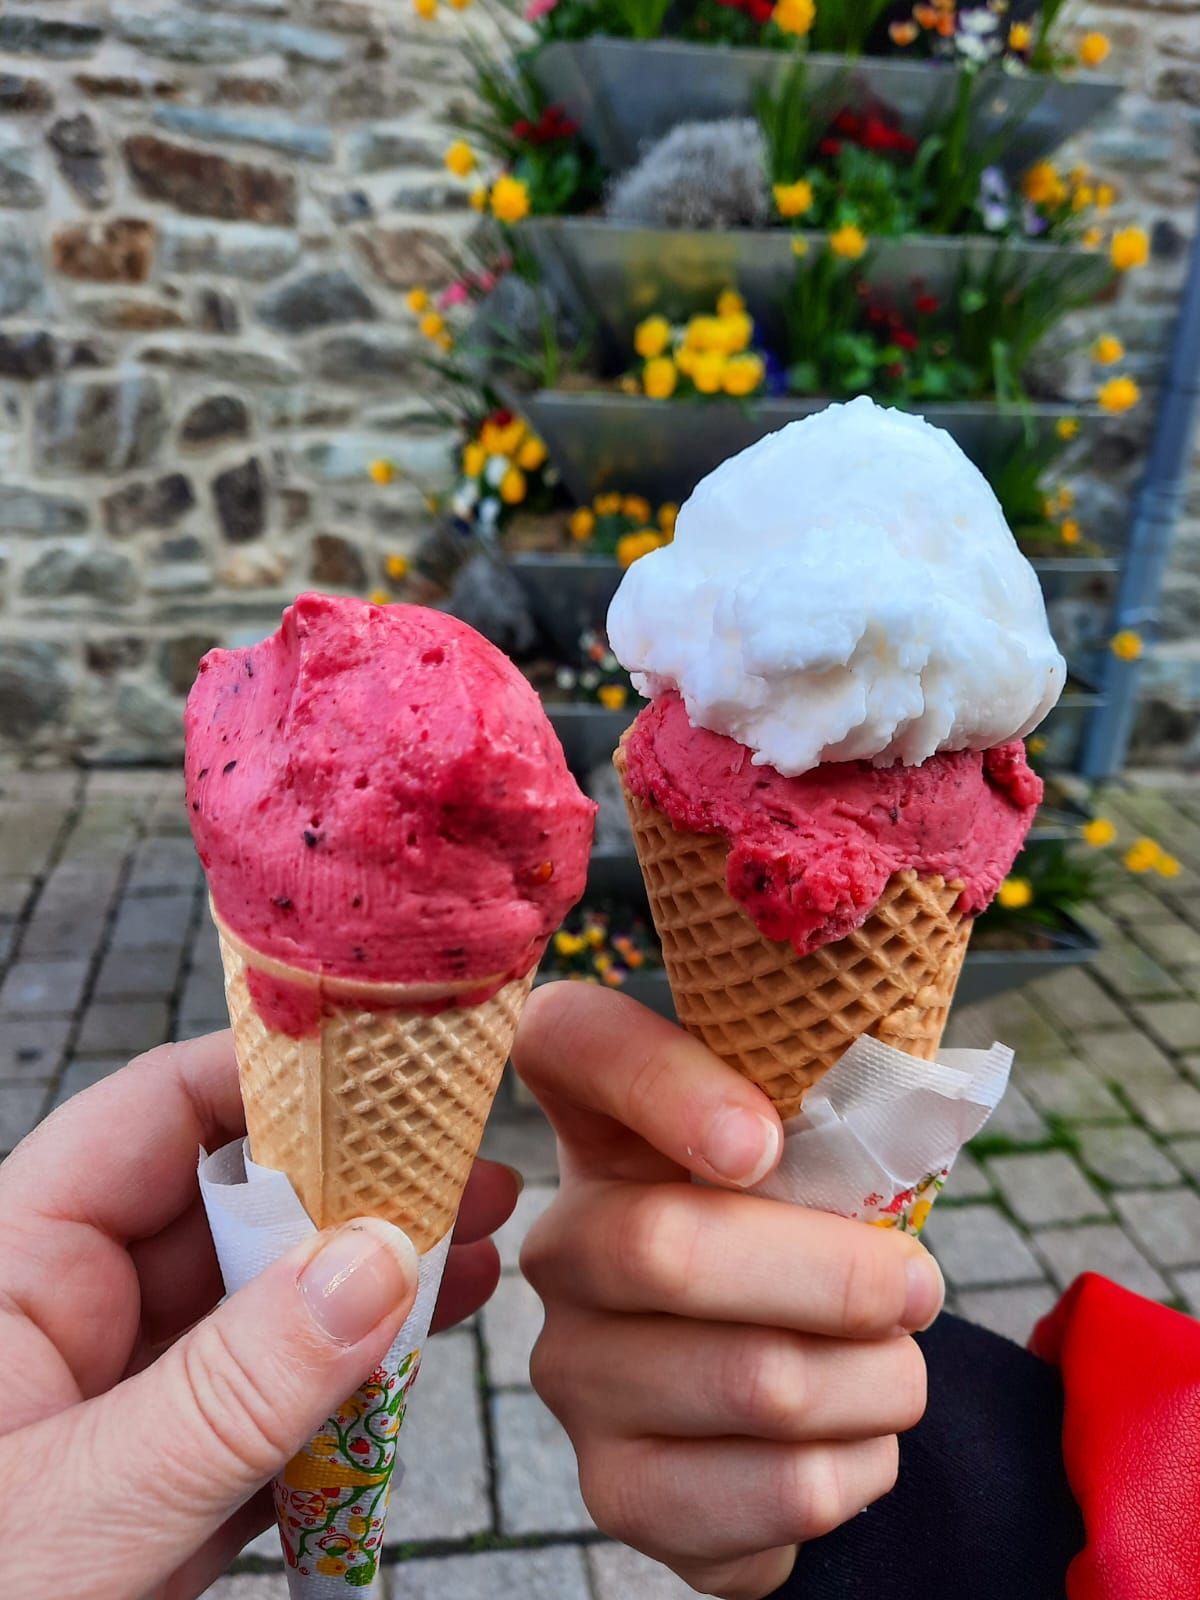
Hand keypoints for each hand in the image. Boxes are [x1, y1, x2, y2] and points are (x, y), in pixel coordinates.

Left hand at [0, 1031, 518, 1599]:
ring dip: (371, 1286)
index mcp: (18, 1271)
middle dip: (354, 1187)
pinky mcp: (159, 1488)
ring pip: (262, 1310)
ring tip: (476, 1253)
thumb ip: (233, 1389)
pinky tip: (422, 1356)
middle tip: (465, 1172)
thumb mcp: (85, 1503)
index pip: (155, 1116)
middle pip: (231, 1209)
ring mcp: (122, 1404)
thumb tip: (375, 1262)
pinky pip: (268, 1411)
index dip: (273, 1079)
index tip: (388, 1070)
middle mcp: (73, 1318)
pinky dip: (349, 1390)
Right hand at [514, 984, 943, 1599]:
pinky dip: (863, 1466)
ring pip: (756, 1383)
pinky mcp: (617, 1489)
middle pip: (667, 1250)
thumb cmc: (795, 1237)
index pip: (572, 1044)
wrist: (774, 1388)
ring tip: (894, 1368)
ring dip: (878, 1381)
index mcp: (597, 1121)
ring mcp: (570, 1370)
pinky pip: (780, 1489)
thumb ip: (824, 1122)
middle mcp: (557, 1243)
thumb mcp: (803, 1157)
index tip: (762, 1141)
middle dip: (837, 1276)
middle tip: (918, 1286)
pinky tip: (855, 1439)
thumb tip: (895, 1139)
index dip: (657, 1083)